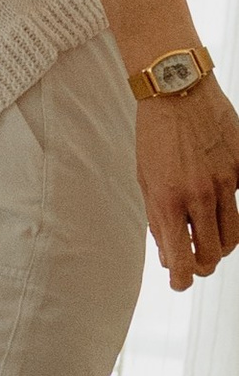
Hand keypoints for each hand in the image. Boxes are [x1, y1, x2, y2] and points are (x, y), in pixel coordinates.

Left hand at [137, 77, 238, 289]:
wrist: (178, 91)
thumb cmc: (155, 135)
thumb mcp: (145, 178)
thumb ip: (157, 218)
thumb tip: (168, 253)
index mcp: (168, 200)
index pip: (182, 258)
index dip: (182, 279)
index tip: (180, 284)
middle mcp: (200, 195)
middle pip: (213, 253)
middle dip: (203, 265)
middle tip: (195, 264)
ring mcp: (226, 182)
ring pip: (233, 235)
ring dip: (220, 245)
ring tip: (206, 240)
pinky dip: (230, 212)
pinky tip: (216, 203)